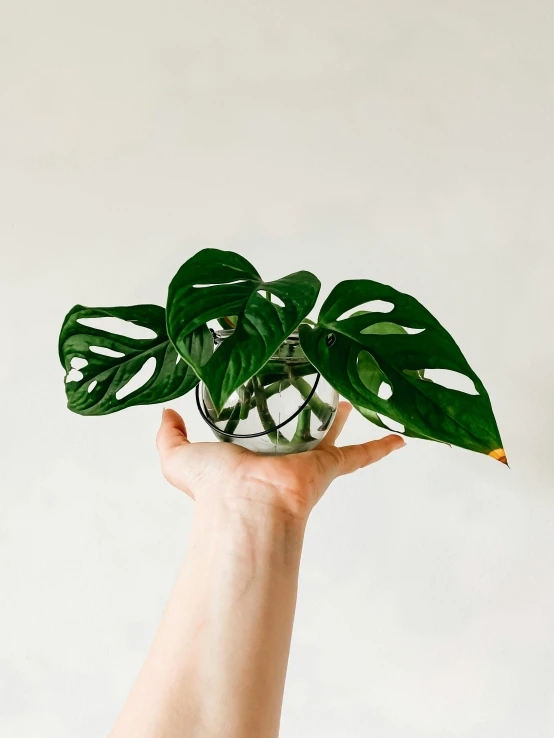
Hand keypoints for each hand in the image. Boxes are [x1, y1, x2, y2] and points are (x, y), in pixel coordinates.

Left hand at [156, 402, 404, 521]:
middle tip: (315, 386)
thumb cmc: (214, 485)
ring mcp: (308, 461)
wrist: (246, 506)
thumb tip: (167, 413)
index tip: (270, 390)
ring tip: (352, 394)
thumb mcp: (179, 457)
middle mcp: (281, 455)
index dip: (265, 409)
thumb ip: (168, 436)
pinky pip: (360, 455)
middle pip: (298, 426)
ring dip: (341, 416)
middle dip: (305, 408)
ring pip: (330, 433)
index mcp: (251, 450)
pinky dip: (381, 448)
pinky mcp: (328, 466)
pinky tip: (398, 438)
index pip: (260, 426)